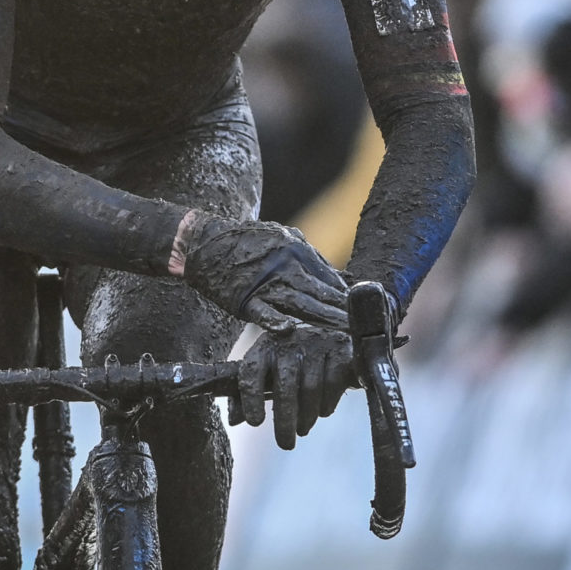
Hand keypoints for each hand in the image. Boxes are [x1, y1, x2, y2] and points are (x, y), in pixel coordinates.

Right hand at [182, 219, 348, 330]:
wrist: (205, 243)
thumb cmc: (248, 242)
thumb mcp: (283, 236)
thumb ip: (311, 256)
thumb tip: (341, 276)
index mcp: (297, 250)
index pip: (330, 277)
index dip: (348, 295)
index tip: (365, 309)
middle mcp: (285, 266)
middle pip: (321, 292)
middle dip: (344, 310)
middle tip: (364, 326)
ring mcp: (265, 283)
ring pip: (301, 304)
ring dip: (324, 319)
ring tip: (344, 332)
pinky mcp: (245, 300)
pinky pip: (263, 313)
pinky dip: (275, 321)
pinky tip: (290, 330)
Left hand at [230, 324, 352, 448]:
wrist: (336, 346)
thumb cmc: (295, 365)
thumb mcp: (270, 376)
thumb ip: (250, 395)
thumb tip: (233, 420)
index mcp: (266, 347)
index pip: (251, 369)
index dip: (250, 397)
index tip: (255, 422)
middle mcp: (290, 341)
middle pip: (285, 385)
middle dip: (284, 419)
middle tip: (285, 444)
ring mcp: (317, 343)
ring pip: (310, 388)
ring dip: (306, 416)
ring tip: (302, 429)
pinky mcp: (341, 350)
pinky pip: (332, 383)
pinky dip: (327, 404)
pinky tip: (322, 412)